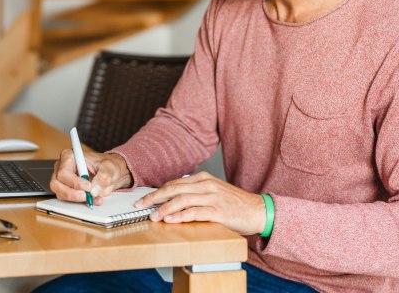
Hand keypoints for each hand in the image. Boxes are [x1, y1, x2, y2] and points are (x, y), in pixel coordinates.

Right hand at [50, 149, 131, 203]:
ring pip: (60, 193)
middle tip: (87, 196)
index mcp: (70, 156)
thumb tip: (94, 189)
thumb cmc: (107, 165)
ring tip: (91, 198)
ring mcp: (63, 180)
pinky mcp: (66, 190)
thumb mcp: (109, 168)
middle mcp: (63, 167)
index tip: (88, 187)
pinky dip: (78, 202)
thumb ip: (103, 177)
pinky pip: (67, 199)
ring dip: (75, 199)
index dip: (75, 182)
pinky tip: (91, 199)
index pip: (64, 171)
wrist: (110, 173)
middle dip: (72, 193)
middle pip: (57, 184)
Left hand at [134, 172, 265, 236]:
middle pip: (174, 188)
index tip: (144, 199)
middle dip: (155, 197)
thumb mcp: (213, 192)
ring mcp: (213, 196)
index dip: (157, 191)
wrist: (257, 210)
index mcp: (203, 178)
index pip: (174, 183)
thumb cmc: (234, 203)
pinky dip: (181, 215)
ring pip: (183, 199)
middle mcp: (206, 184)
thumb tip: (173, 199)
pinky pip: (196, 212)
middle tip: (141, 205)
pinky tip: (171, 219)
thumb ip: (195, 193)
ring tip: (153, 216)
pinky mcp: (219, 210)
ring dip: (165, 208)